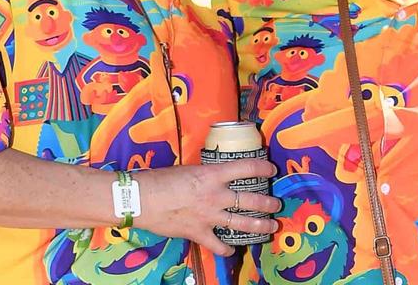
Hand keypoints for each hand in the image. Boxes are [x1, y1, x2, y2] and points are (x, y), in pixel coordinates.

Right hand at [135, 158, 280, 255]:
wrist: (141, 199)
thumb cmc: (161, 179)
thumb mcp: (189, 169)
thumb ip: (206, 175)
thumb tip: (216, 176)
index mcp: (213, 175)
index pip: (247, 168)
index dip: (263, 168)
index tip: (271, 169)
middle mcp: (216, 196)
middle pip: (251, 200)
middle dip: (268, 203)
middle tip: (276, 204)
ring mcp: (209, 216)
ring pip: (242, 223)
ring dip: (259, 226)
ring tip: (270, 227)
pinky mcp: (199, 233)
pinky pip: (218, 245)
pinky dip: (226, 248)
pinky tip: (232, 249)